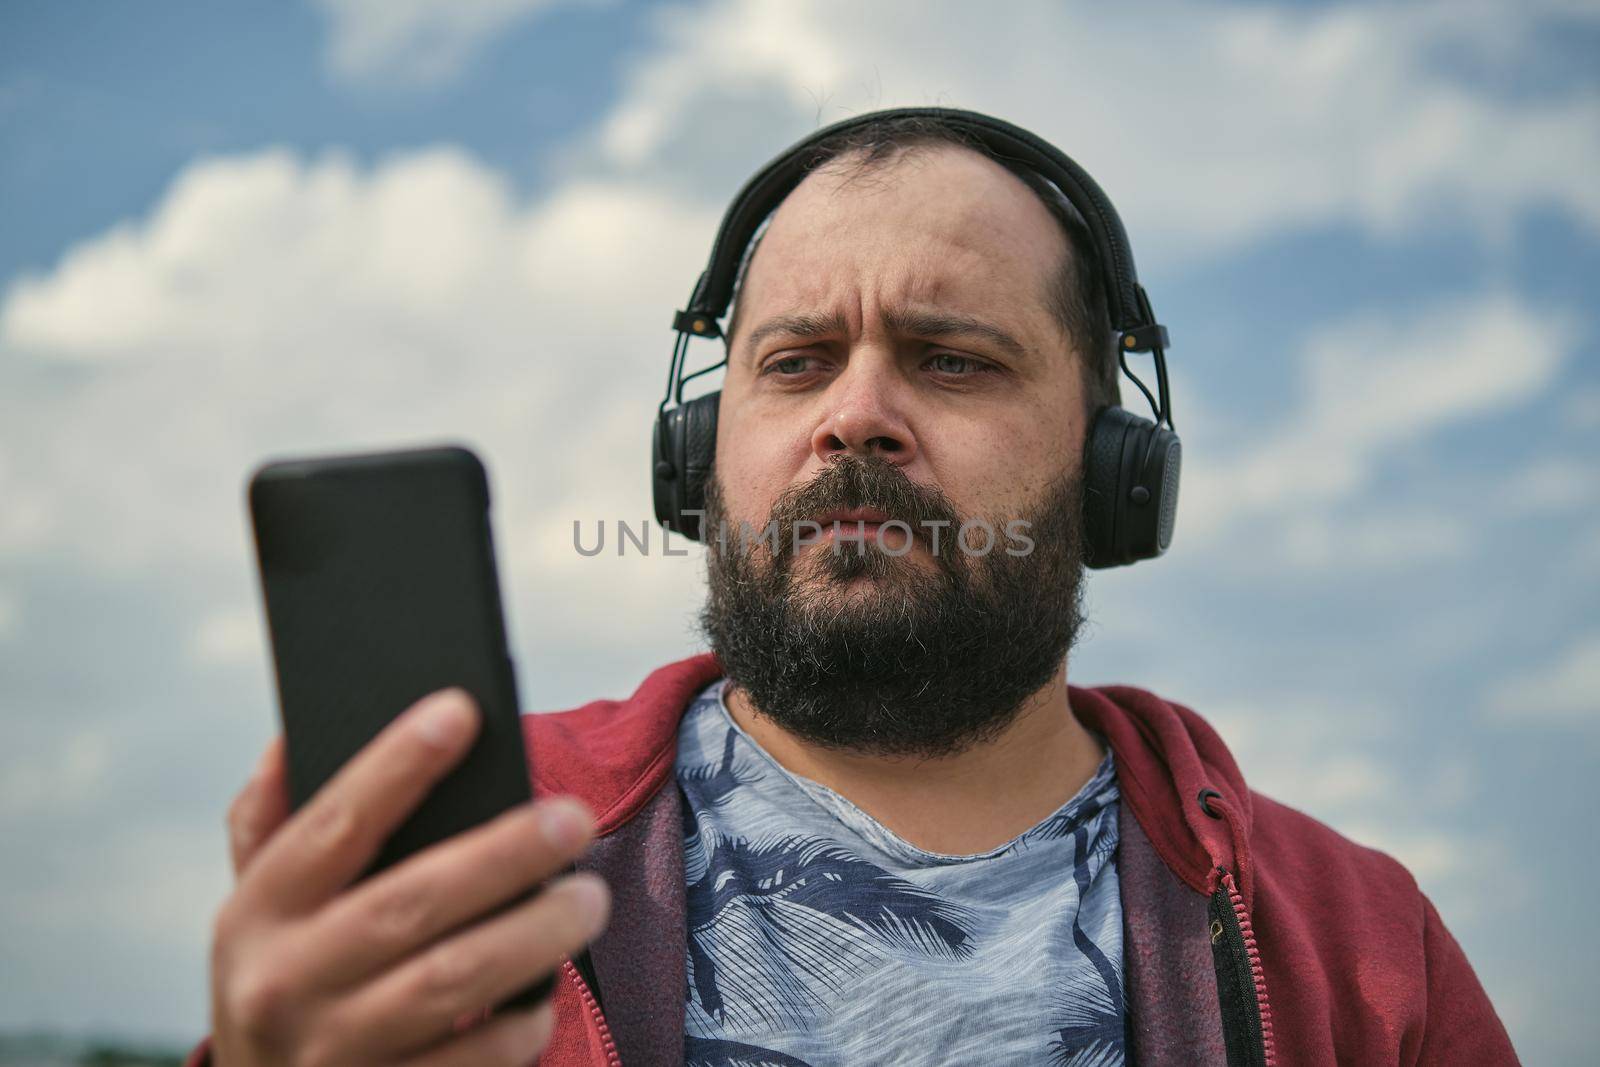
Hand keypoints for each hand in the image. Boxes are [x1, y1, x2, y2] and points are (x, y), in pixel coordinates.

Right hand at [209, 688, 608, 1065]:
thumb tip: (290, 738)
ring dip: (533, 936)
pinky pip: (469, 1061)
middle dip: (502, 855)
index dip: (396, 765)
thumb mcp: (256, 908)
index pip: (334, 824)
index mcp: (258, 912)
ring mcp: (332, 1051)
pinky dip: (519, 1024)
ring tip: (591, 899)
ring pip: (451, 982)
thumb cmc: (280, 980)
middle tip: (574, 818)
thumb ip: (267, 825)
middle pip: (410, 903)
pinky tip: (551, 994)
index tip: (462, 710)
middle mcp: (284, 982)